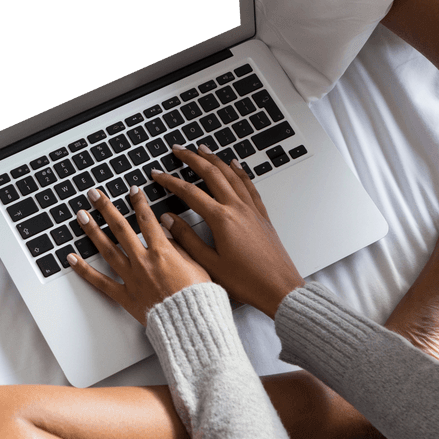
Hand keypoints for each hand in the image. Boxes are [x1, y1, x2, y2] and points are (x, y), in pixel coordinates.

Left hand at [68, 184, 210, 325]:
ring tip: (81, 216)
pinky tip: (72, 259)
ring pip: (107, 249)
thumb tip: (166, 229)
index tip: (131, 190)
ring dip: (92, 231)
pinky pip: (100, 282)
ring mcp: (131, 278)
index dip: (138, 202)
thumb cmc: (198, 297)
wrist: (190, 324)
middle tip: (94, 194)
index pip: (146, 219)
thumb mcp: (197, 264)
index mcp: (162, 252)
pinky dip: (84, 270)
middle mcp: (143, 261)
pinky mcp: (125, 296)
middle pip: (120, 228)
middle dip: (106, 208)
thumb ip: (179, 245)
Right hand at [154, 145, 304, 318]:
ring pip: (231, 174)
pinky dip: (239, 171)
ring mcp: (252, 210)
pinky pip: (249, 185)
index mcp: (222, 220)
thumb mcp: (210, 264)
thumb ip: (187, 239)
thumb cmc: (247, 282)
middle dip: (193, 159)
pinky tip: (235, 165)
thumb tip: (168, 221)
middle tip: (178, 150)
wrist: (279, 288)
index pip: (190, 192)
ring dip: (215, 159)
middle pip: (212, 174)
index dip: (171, 181)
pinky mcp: (262, 215)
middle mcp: (238, 209)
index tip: (158, 174)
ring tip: (203, 149)